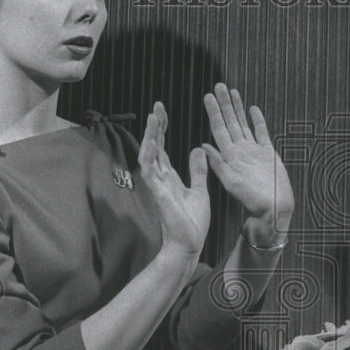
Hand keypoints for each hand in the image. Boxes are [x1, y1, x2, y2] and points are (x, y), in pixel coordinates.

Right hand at [139, 102, 210, 258]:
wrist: (189, 243)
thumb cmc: (192, 222)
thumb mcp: (200, 190)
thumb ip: (198, 171)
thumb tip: (199, 149)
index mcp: (170, 177)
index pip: (163, 148)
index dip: (162, 130)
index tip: (162, 112)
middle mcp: (160, 178)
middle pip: (154, 146)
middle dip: (155, 126)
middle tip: (157, 106)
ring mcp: (157, 184)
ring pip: (150, 154)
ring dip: (151, 135)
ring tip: (154, 116)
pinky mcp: (158, 192)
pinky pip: (151, 170)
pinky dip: (150, 154)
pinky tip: (153, 141)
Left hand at [202, 83, 294, 244]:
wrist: (274, 209)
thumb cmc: (252, 200)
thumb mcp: (231, 183)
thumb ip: (218, 164)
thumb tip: (203, 146)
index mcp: (230, 156)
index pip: (219, 129)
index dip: (214, 113)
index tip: (208, 97)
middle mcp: (240, 151)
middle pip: (230, 122)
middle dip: (224, 104)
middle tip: (219, 86)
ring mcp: (254, 151)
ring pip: (244, 124)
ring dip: (238, 108)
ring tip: (233, 91)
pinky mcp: (268, 153)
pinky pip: (261, 133)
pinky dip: (257, 120)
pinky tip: (252, 109)